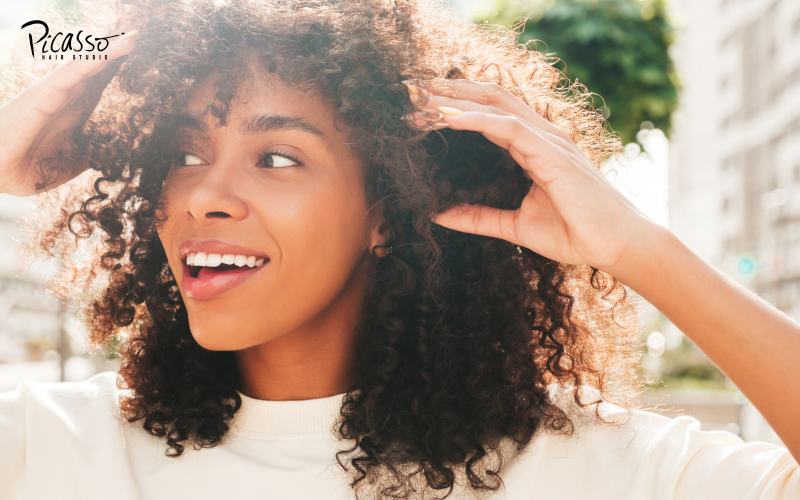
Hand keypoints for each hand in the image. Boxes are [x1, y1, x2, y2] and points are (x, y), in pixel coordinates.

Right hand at [0, 26, 137, 195]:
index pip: (101, 82)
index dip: (120, 68)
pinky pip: (74, 71)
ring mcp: (56, 92)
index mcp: (73, 110)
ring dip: (112, 49)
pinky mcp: (45, 93)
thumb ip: (92, 154)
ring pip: (88, 63)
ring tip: (136, 36)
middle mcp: (66, 96)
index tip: (144, 57)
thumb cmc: (27, 167)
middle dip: (120, 52)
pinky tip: (116, 48)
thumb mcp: (71, 162)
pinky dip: (95, 58)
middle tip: (144, 36)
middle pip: (97, 67)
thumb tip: (113, 154)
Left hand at [407, 80, 658, 273]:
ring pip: (495, 105)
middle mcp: (540, 136)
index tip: (418, 110)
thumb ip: (479, 217)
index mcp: (532, 148)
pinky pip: (508, 126)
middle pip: (489, 98)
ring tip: (420, 100)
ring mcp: (548, 140)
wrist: (615, 247)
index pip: (488, 114)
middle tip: (410, 92)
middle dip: (449, 91)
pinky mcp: (553, 153)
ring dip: (455, 99)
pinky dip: (476, 119)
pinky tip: (448, 118)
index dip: (454, 106)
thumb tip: (439, 215)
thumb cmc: (575, 234)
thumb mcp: (515, 226)